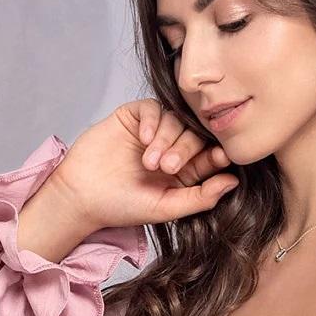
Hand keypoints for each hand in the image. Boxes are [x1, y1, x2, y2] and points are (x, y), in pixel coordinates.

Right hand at [36, 97, 241, 237]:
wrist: (81, 195)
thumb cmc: (121, 206)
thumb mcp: (166, 208)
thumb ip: (201, 197)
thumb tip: (234, 181)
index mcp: (184, 173)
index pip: (210, 156)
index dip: (217, 154)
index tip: (220, 157)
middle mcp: (172, 149)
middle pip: (194, 136)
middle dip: (185, 150)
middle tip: (167, 167)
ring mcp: (153, 131)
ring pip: (175, 121)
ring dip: (166, 139)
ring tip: (149, 161)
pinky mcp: (134, 116)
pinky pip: (153, 107)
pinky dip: (153, 121)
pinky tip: (143, 139)